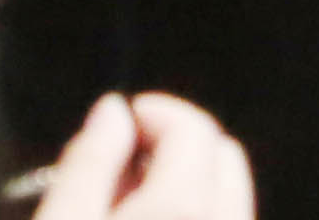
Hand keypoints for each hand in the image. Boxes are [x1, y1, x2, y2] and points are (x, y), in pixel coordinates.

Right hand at [31, 93, 255, 219]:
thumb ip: (88, 164)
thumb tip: (113, 109)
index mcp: (182, 208)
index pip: (194, 129)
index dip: (157, 112)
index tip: (120, 120)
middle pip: (225, 158)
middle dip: (180, 146)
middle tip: (122, 164)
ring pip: (230, 197)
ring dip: (191, 184)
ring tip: (127, 202)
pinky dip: (199, 214)